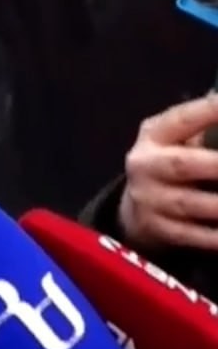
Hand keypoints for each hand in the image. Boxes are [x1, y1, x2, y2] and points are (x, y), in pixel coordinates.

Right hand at [119, 94, 217, 250]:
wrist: (137, 209)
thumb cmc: (172, 163)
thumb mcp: (177, 139)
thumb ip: (205, 127)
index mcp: (154, 135)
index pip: (180, 119)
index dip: (207, 111)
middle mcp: (145, 165)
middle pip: (181, 164)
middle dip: (217, 166)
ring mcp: (148, 199)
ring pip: (189, 204)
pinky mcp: (156, 229)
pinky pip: (191, 236)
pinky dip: (215, 237)